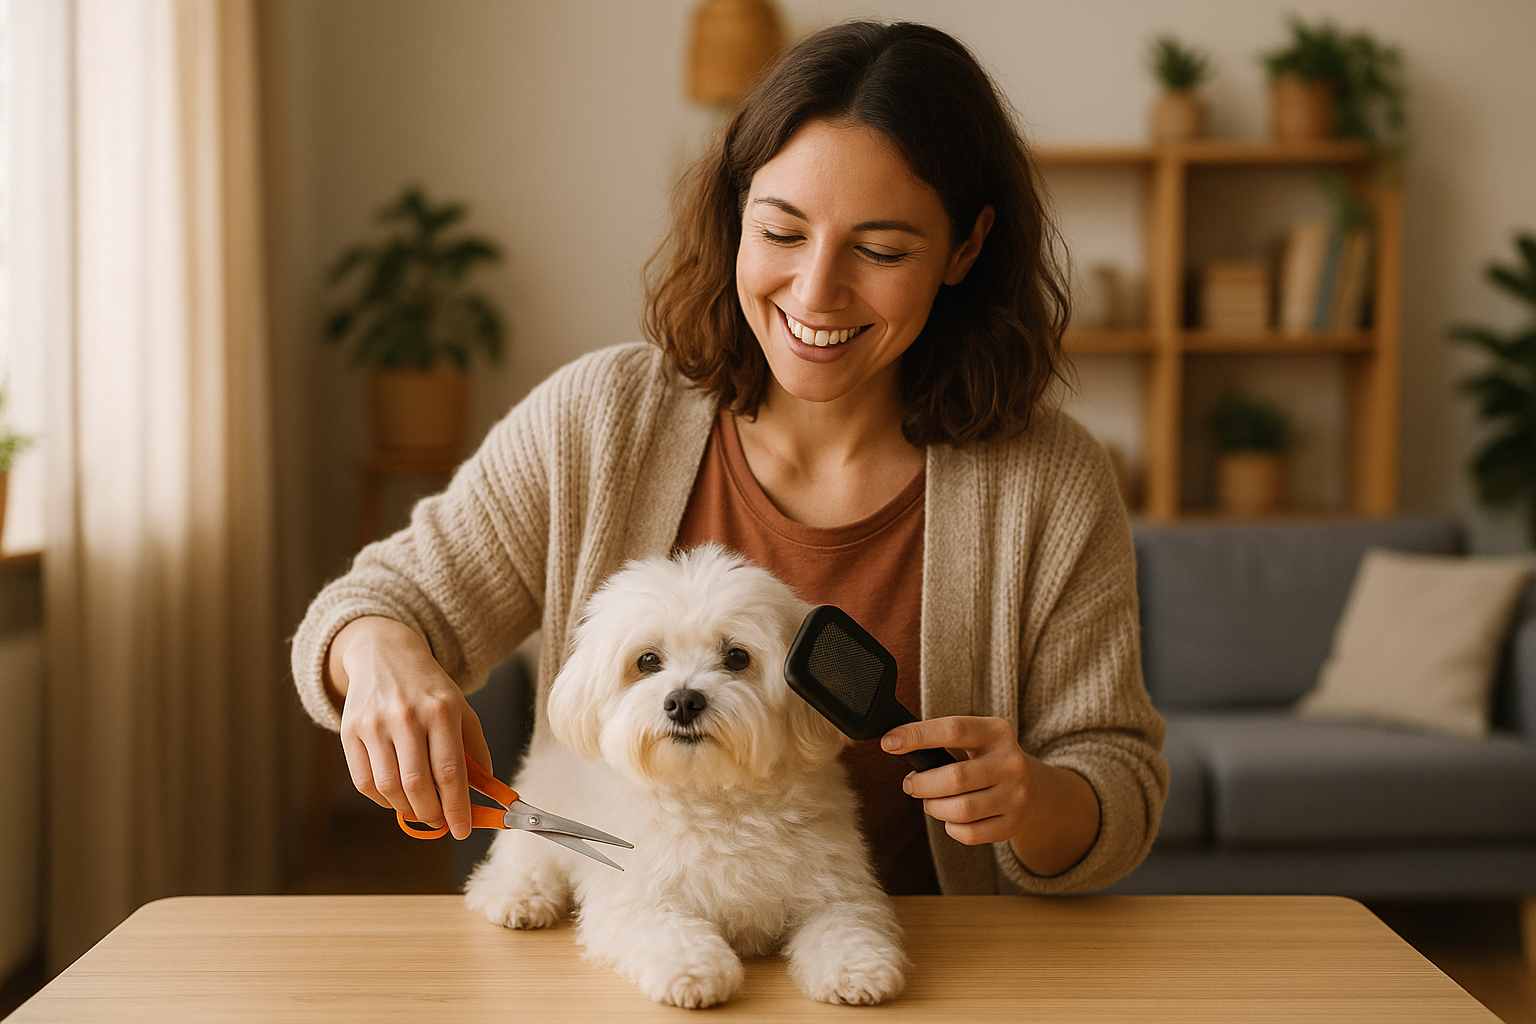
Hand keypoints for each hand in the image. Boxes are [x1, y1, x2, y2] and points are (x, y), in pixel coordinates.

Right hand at [327, 616, 492, 839]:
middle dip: (431, 814)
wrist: (384, 654)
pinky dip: (382, 799)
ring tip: (420, 809)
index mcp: (441, 710)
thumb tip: (485, 791)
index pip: (449, 772)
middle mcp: (406, 716)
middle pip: (417, 785)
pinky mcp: (349, 730)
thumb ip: (475, 750)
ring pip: (388, 787)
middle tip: (440, 821)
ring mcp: (374, 723)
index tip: (462, 830)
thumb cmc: (429, 688)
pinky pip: (364, 781)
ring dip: (407, 809)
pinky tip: (395, 796)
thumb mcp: (462, 709)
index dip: (456, 808)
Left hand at [881, 715, 1029, 845]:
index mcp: (996, 732)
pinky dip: (951, 828)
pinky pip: (970, 834)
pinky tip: (951, 817)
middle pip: (955, 778)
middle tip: (911, 784)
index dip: (917, 736)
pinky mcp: (1012, 824)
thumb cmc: (982, 759)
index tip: (888, 742)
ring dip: (934, 807)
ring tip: (931, 800)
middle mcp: (1011, 763)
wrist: (1027, 786)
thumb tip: (894, 742)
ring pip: (961, 810)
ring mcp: (1016, 795)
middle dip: (922, 784)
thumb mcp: (969, 739)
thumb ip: (937, 739)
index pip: (952, 730)